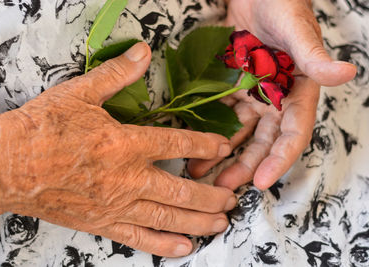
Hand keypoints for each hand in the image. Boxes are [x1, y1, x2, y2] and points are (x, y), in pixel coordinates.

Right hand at [0, 43, 235, 256]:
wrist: (6, 165)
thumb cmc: (42, 128)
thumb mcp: (80, 92)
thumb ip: (116, 74)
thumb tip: (143, 52)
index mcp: (125, 144)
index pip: (177, 144)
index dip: (205, 145)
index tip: (223, 148)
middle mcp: (128, 180)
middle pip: (183, 191)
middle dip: (212, 195)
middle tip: (232, 197)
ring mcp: (116, 206)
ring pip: (168, 217)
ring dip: (199, 221)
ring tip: (221, 222)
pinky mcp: (102, 224)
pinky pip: (140, 238)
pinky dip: (164, 244)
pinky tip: (185, 248)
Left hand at [188, 0, 356, 189]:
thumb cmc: (283, 5)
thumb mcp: (297, 31)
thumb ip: (314, 56)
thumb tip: (346, 72)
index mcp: (298, 93)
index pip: (292, 135)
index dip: (279, 161)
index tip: (261, 182)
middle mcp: (276, 100)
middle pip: (262, 143)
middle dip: (244, 166)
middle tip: (221, 187)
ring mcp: (253, 95)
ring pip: (239, 133)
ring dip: (221, 153)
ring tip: (199, 171)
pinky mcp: (234, 87)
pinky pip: (222, 113)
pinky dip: (209, 129)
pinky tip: (193, 142)